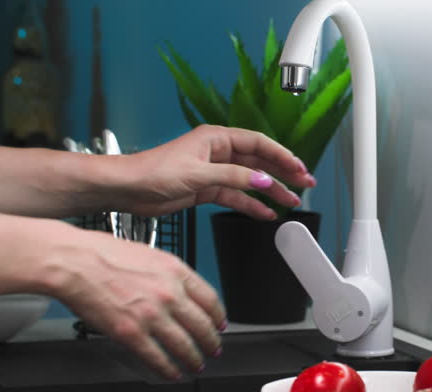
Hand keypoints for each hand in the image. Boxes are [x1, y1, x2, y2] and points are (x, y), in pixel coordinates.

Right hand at [51, 227, 224, 378]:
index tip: (219, 324)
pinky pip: (158, 358)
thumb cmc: (102, 253)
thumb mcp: (149, 254)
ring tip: (196, 365)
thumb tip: (180, 291)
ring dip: (194, 359)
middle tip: (213, 349)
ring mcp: (152, 315)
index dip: (218, 317)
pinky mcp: (132, 334)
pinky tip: (172, 373)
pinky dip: (168, 369)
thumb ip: (169, 274)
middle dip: (211, 342)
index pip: (210, 300)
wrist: (73, 262)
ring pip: (185, 346)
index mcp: (176, 271)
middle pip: (203, 326)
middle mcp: (169, 294)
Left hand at [107, 125, 316, 218]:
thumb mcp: (198, 174)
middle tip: (304, 184)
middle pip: (259, 162)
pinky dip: (251, 205)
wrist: (127, 189)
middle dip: (283, 173)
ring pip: (250, 181)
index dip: (281, 156)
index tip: (299, 168)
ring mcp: (213, 172)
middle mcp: (217, 153)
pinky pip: (236, 196)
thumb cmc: (152, 171)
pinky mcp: (206, 190)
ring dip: (270, 191)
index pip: (258, 144)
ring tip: (291, 202)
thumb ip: (233, 178)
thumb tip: (262, 181)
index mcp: (216, 138)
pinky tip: (265, 212)